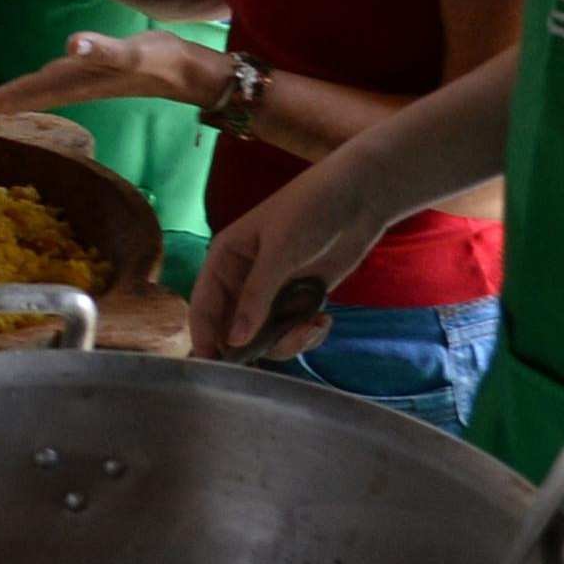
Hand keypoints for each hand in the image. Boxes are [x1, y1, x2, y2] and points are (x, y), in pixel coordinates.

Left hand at [0, 30, 218, 124]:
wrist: (189, 70)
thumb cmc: (161, 59)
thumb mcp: (132, 51)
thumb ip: (102, 49)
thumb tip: (71, 44)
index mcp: (72, 81)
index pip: (20, 95)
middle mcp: (69, 85)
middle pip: (19, 99)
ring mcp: (78, 82)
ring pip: (31, 95)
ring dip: (3, 103)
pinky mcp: (88, 74)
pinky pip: (48, 85)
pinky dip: (27, 88)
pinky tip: (23, 87)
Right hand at [185, 155, 389, 360]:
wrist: (358, 197)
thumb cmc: (309, 210)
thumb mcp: (280, 251)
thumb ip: (256, 297)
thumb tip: (234, 340)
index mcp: (225, 259)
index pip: (204, 305)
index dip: (204, 337)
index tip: (214, 366)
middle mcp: (243, 279)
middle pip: (234, 328)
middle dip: (256, 344)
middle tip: (283, 346)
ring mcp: (272, 291)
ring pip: (265, 335)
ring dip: (288, 340)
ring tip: (312, 327)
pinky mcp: (300, 299)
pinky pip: (292, 331)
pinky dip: (307, 334)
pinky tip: (324, 320)